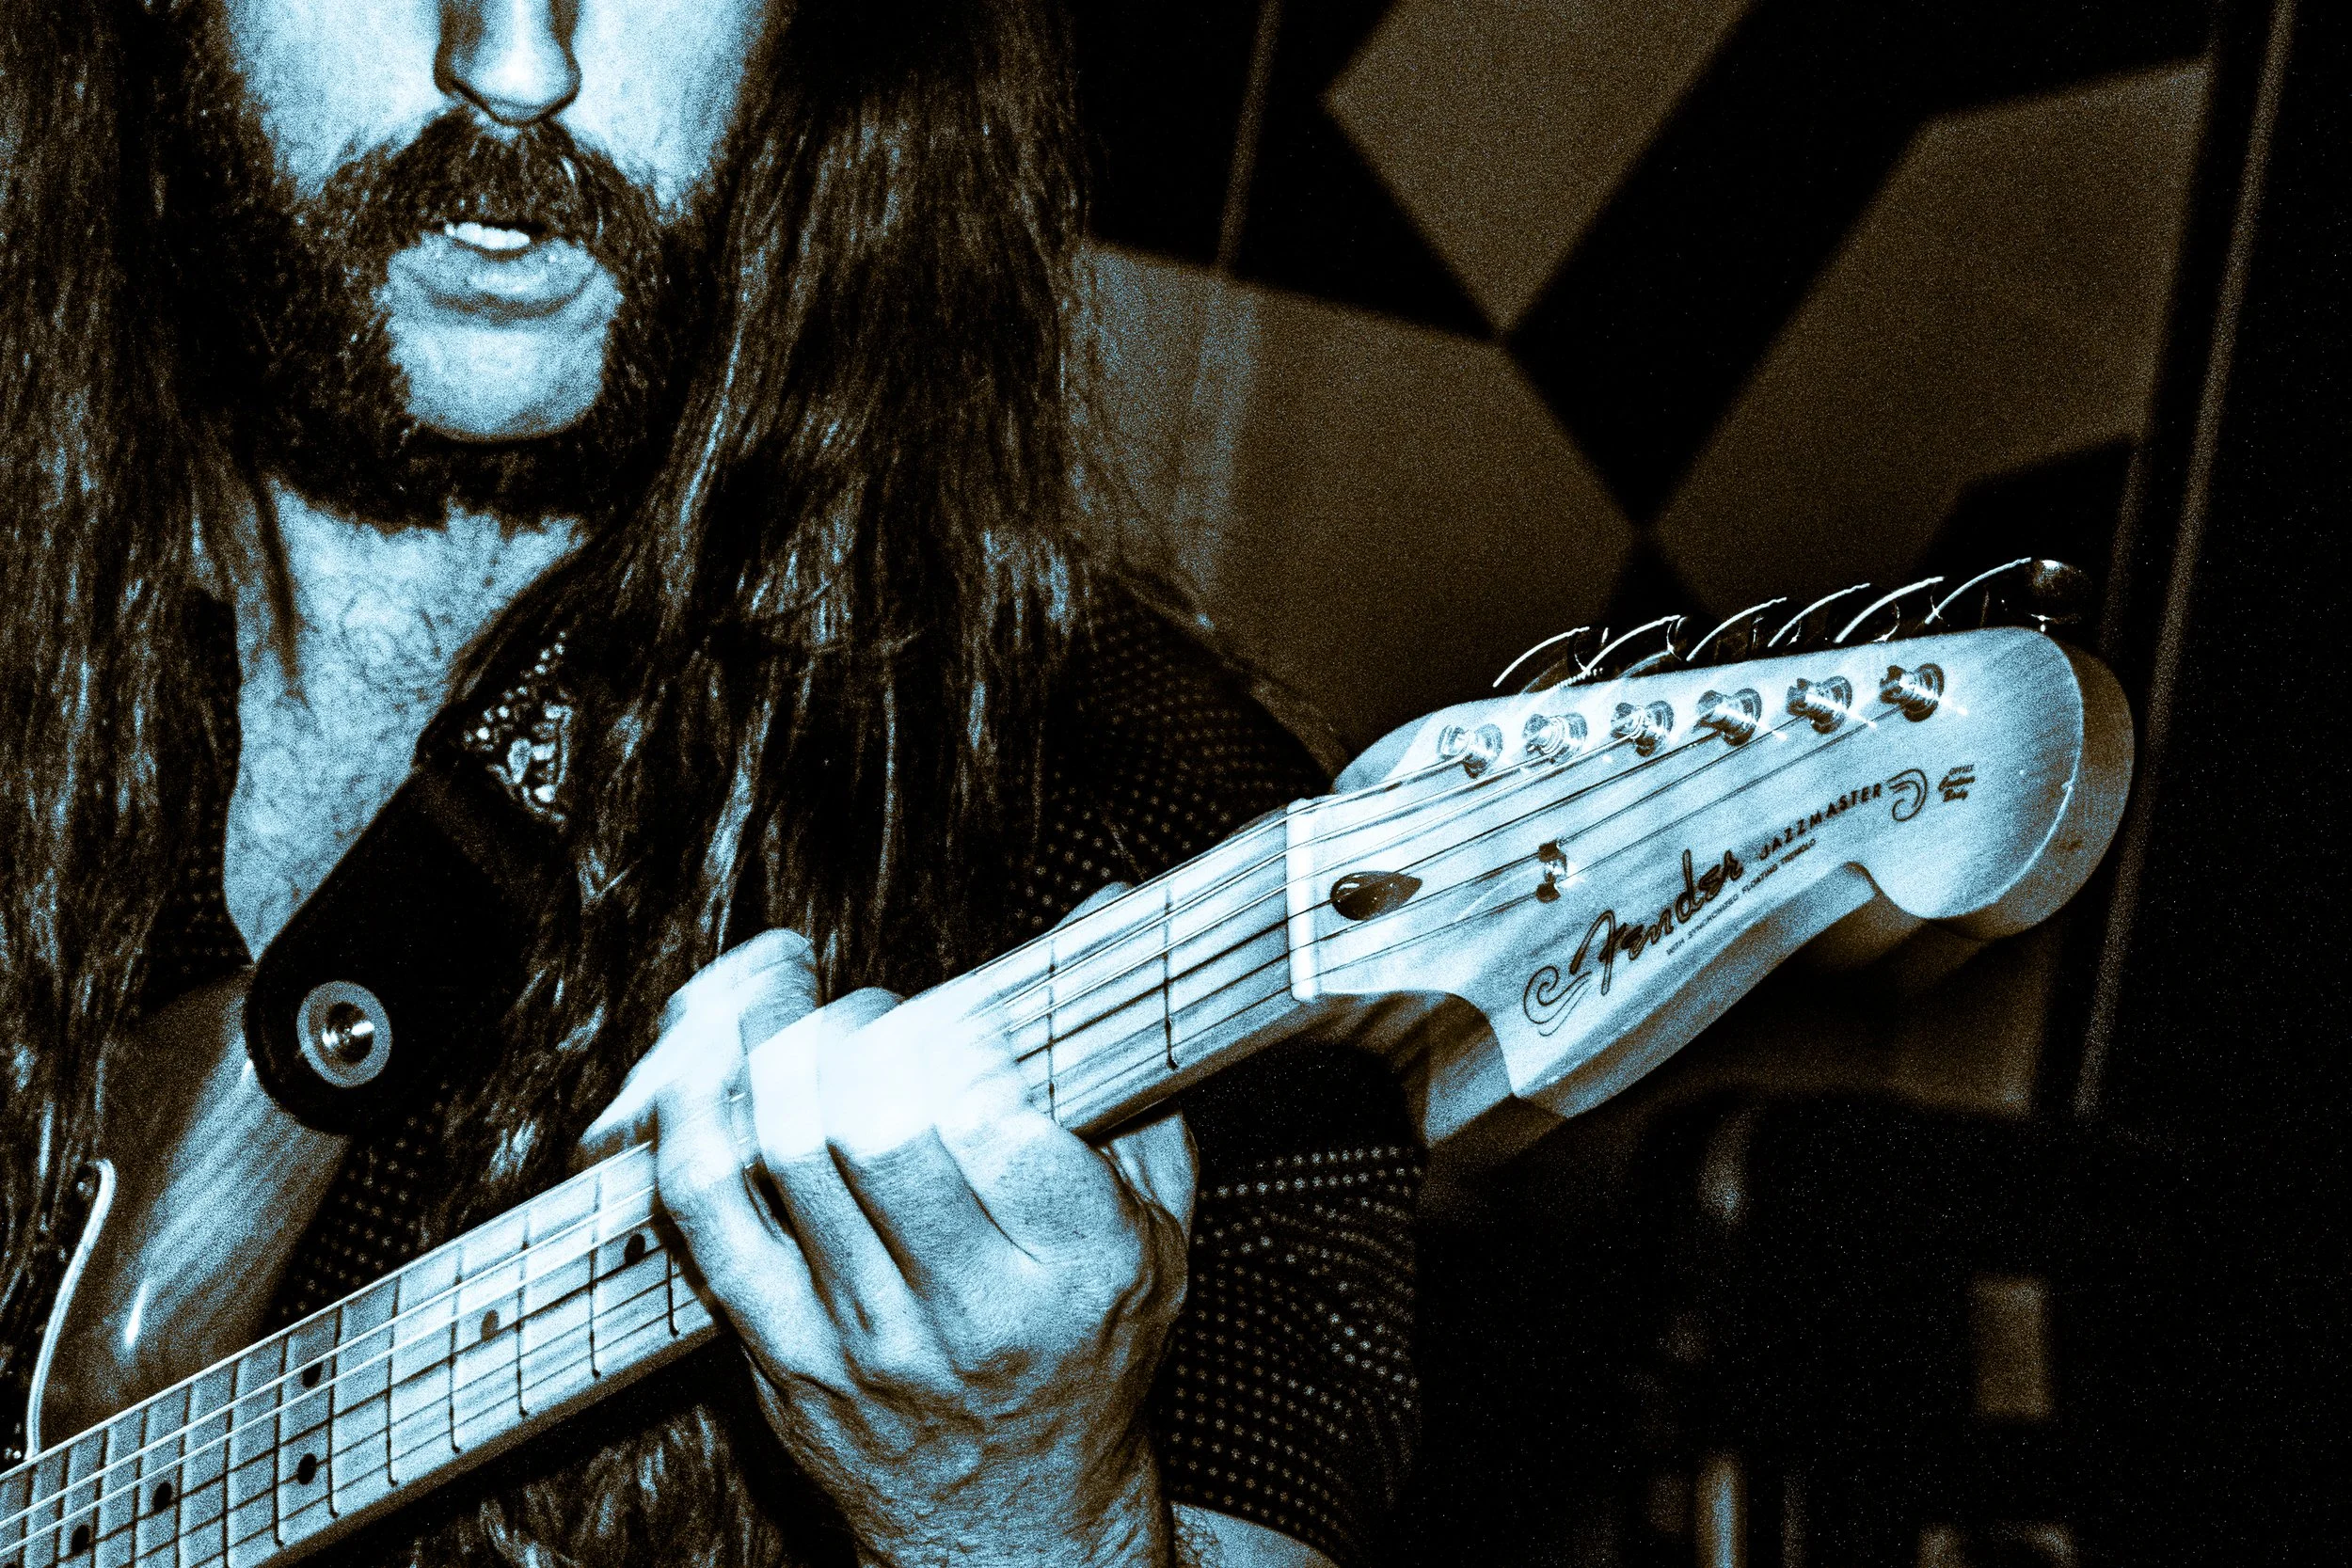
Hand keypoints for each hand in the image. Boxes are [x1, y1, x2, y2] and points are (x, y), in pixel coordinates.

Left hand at [586, 903, 1195, 1567]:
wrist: (1013, 1524)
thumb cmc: (1086, 1356)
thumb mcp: (1157, 1233)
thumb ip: (1137, 1077)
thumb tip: (1109, 914)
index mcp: (1076, 1265)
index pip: (995, 1118)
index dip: (961, 1038)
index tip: (960, 1016)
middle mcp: (965, 1307)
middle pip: (873, 1127)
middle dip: (862, 1033)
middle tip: (877, 1018)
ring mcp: (859, 1334)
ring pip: (779, 1151)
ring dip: (771, 1041)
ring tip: (784, 996)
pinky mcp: (775, 1351)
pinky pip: (703, 1210)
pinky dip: (692, 1108)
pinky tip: (703, 1047)